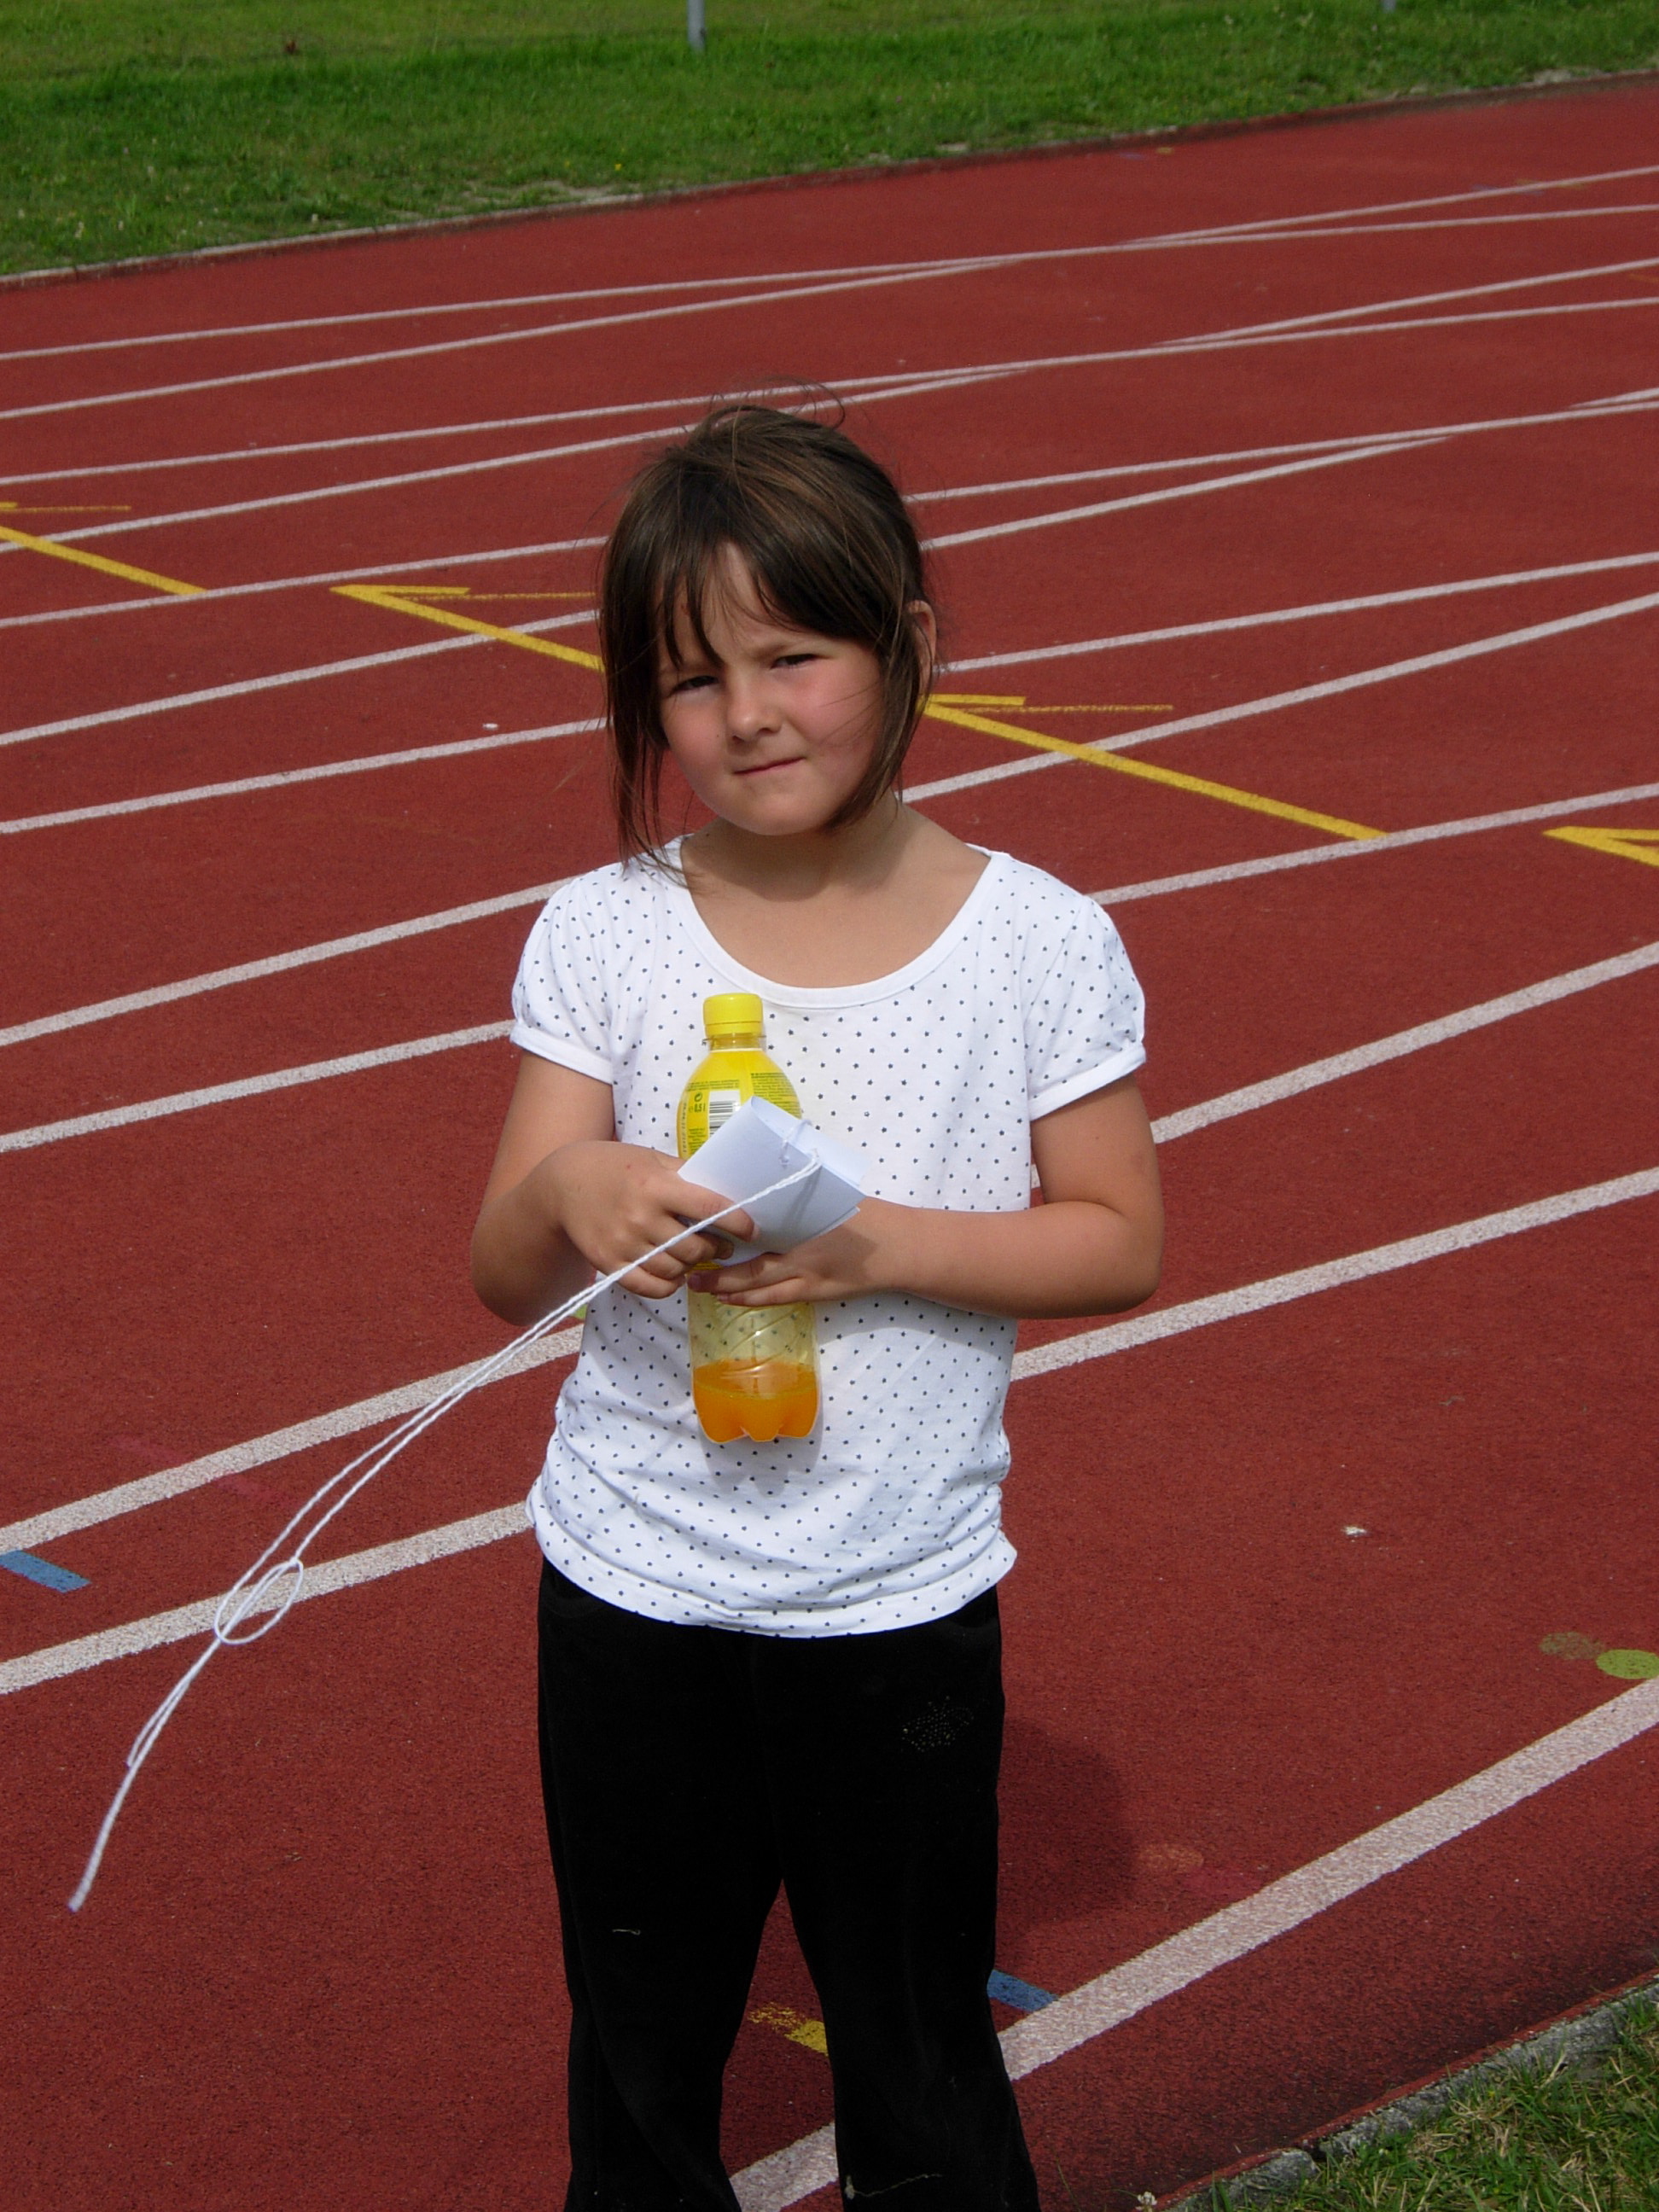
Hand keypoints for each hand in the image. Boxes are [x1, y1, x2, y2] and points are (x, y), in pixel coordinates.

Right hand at [545, 1142, 753, 1299]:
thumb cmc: (616, 1167)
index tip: (752, 1230)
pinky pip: (650, 1287)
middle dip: (714, 1249)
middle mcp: (640, 1216)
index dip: (737, 1222)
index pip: (709, 1207)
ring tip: (695, 1257)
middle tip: (721, 1245)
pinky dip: (669, 1286)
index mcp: (655, 1185)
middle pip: (694, 1247)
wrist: (563, 1184)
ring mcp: (623, 1243)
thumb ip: (686, 1176)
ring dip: (692, 1268)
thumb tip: (728, 1192)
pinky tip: (674, 1276)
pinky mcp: (609, 1263)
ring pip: (675, 1270)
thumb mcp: (652, 1160)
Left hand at [701, 1200, 902, 1306]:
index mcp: (803, 1224)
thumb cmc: (864, 1215)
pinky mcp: (816, 1293)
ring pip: (759, 1289)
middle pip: (750, 1267)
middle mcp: (801, 1254)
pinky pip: (777, 1298)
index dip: (724, 1231)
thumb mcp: (828, 1196)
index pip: (754, 1228)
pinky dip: (752, 1299)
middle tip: (688, 1268)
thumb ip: (794, 1198)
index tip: (698, 1227)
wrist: (898, 1247)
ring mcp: (809, 1278)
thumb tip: (757, 1190)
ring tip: (701, 1287)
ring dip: (728, 1289)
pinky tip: (732, 1298)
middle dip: (717, 1271)